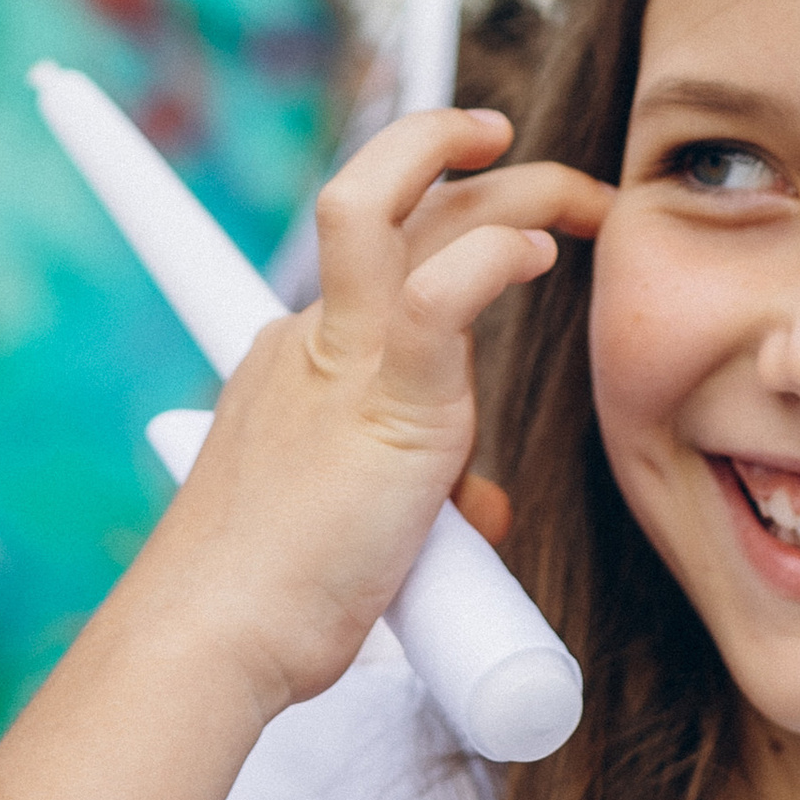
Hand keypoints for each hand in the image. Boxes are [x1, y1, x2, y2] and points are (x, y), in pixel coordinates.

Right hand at [136, 111, 608, 719]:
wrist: (212, 641)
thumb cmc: (274, 603)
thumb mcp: (362, 523)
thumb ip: (427, 496)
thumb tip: (482, 508)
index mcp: (302, 357)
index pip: (368, 244)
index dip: (428, 198)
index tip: (505, 217)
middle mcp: (314, 337)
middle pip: (392, 201)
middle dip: (469, 159)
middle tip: (571, 192)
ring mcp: (343, 360)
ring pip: (400, 207)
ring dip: (508, 185)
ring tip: (587, 201)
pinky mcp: (385, 402)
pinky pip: (438, 295)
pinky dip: (496, 259)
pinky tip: (541, 257)